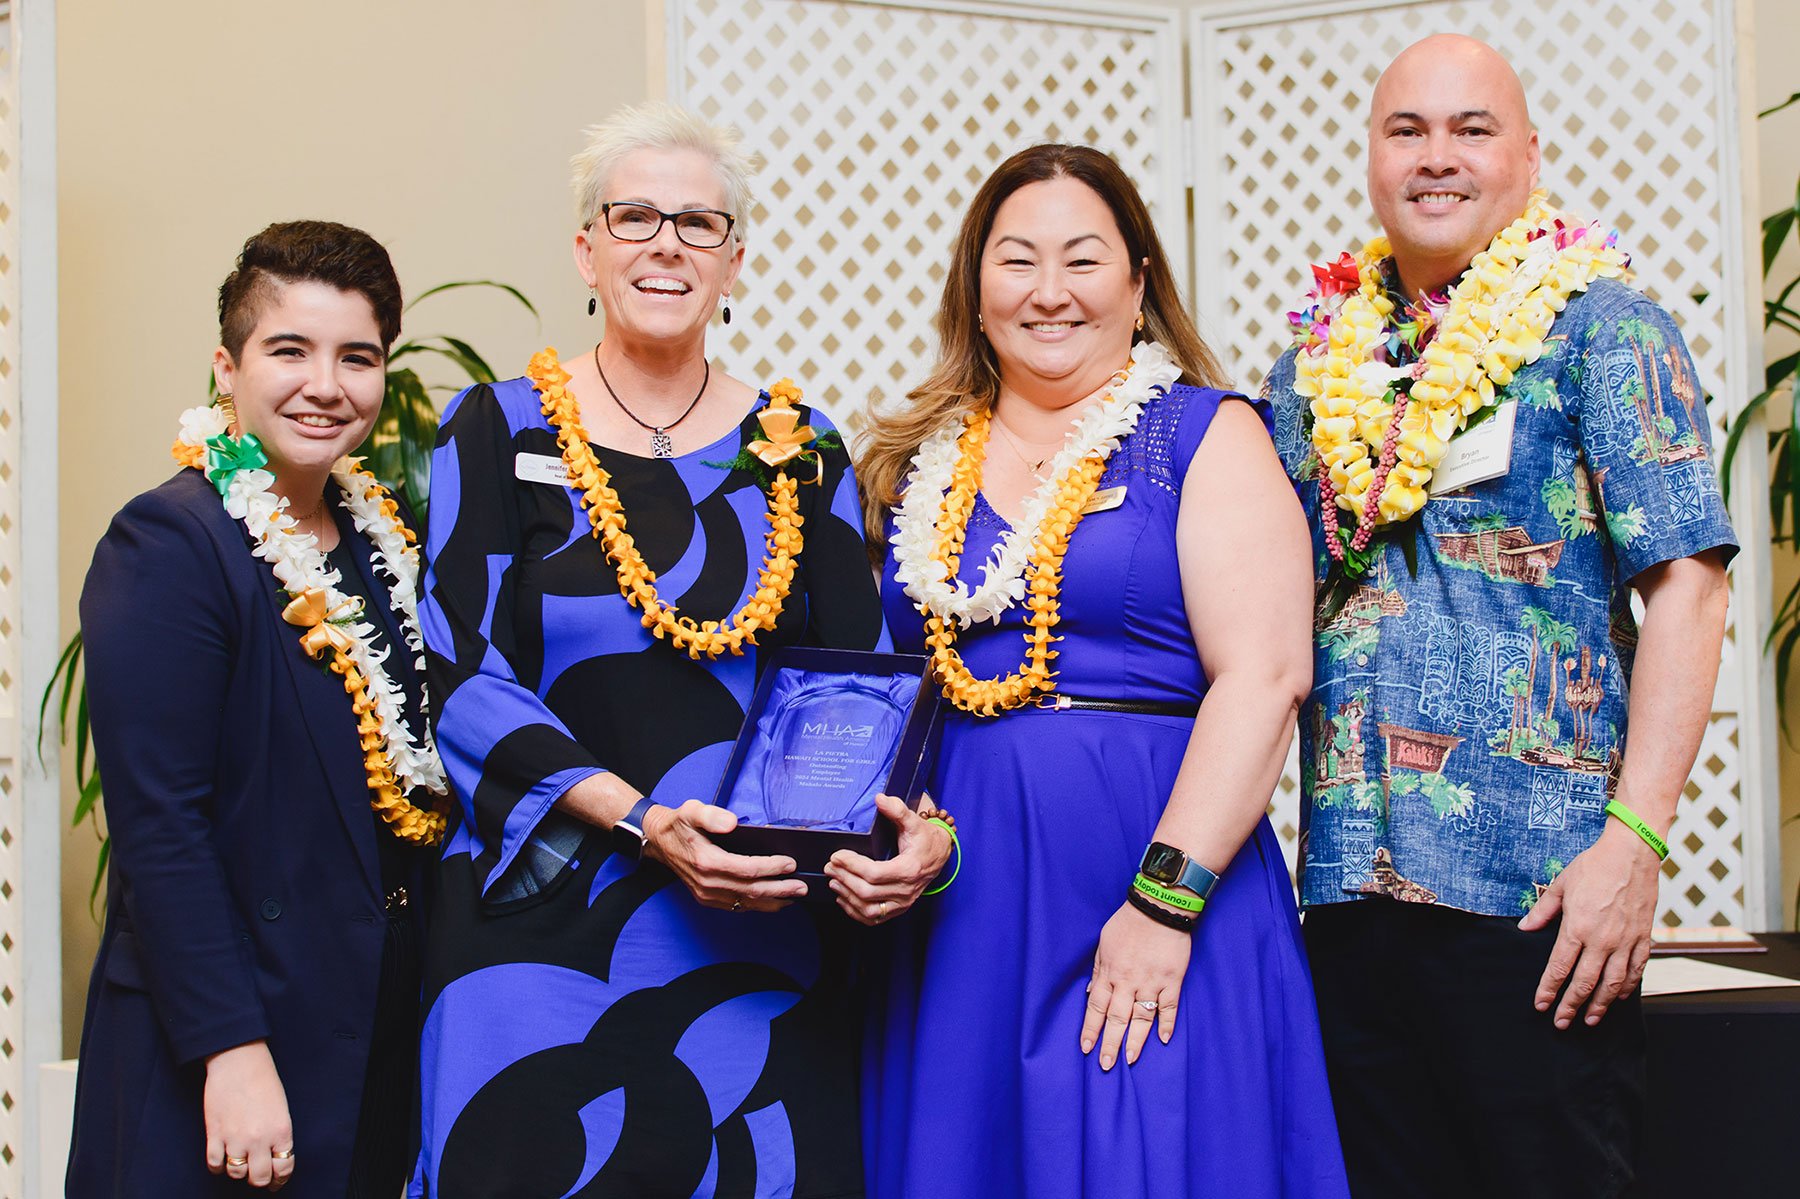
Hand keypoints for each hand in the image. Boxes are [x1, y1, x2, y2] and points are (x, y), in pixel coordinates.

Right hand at [203, 1040, 294, 1190]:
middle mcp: (259, 1139)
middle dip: (260, 1180)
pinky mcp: (214, 1134)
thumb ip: (278, 1134)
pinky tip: (222, 1159)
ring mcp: (235, 1138)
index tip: (276, 1182)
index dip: (280, 1179)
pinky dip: (218, 1166)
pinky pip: (214, 1164)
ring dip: (239, 1172)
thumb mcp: (281, 1108)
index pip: (284, 1168)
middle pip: (259, 1177)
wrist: (239, 1062)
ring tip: (240, 1163)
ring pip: (236, 1174)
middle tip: (258, 1178)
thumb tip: (274, 1156)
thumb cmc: (263, 1080)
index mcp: (281, 1131)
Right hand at [643, 799, 808, 911]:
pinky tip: (774, 900)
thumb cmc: (679, 824)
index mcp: (706, 861)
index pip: (747, 869)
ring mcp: (707, 894)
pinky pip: (737, 906)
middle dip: (780, 889)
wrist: (658, 841)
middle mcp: (707, 882)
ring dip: (773, 901)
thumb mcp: (691, 810)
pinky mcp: (707, 898)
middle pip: (751, 890)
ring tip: (795, 896)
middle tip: (802, 887)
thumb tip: (732, 823)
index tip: (790, 863)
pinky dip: (758, 905)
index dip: (771, 867)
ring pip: (746, 903)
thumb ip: (711, 815)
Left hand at [822, 793, 953, 925]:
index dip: (852, 865)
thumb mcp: (914, 822)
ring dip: (846, 896)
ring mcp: (902, 903)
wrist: (939, 854)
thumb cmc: (925, 838)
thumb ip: (897, 809)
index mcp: (909, 869)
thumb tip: (880, 798)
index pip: (874, 874)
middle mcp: (906, 891)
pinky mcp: (897, 909)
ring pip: (868, 909)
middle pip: (867, 892)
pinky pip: (873, 918)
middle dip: (844, 878)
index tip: (837, 855)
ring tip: (833, 881)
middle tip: (829, 866)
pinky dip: (854, 910)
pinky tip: (843, 897)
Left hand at [1081, 900, 1191, 1069]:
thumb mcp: (1104, 943)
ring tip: (1130, 1060)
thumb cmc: (1128, 923)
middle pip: (1117, 1019)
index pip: (1097, 1007)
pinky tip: (1164, 1040)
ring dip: (1136, 1041)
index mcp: (1110, 973)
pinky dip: (1167, 1023)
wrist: (1158, 908)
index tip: (1086, 1048)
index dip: (1090, 1029)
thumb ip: (1098, 970)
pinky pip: (1170, 1007)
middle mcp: (1129, 982)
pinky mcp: (1172, 981)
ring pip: (1142, 1018)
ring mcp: (1151, 983)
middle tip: (1106, 1065)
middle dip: (1110, 1043)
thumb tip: (1091, 993)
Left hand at [1520, 822, 1661, 1027]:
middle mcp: (1602, 940)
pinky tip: (1620, 997)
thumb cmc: (1594, 866)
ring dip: (1601, 1005)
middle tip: (1562, 1023)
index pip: (1559, 968)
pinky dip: (1628, 987)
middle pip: (1585, 983)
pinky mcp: (1644, 938)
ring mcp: (1626, 941)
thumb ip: (1542, 911)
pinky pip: (1637, 970)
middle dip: (1571, 1006)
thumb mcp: (1560, 885)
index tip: (1541, 1005)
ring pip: (1613, 984)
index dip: (1549, 990)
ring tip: (1590, 1019)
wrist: (1632, 853)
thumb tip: (1525, 928)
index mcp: (1577, 927)